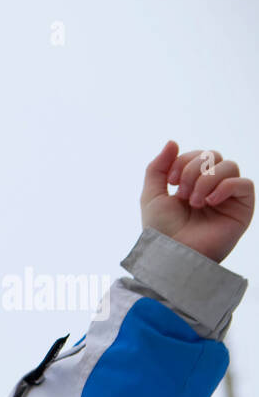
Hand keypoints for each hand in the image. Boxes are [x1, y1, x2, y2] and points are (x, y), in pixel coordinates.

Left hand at [140, 140, 253, 263]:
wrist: (172, 255)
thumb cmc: (161, 230)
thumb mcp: (151, 195)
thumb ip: (158, 168)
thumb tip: (172, 142)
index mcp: (193, 183)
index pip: (198, 155)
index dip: (184, 161)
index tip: (171, 181)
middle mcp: (212, 188)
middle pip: (214, 155)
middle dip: (194, 170)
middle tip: (183, 194)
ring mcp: (228, 198)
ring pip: (230, 166)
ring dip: (207, 179)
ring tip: (195, 202)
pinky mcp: (242, 209)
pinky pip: (244, 183)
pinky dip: (225, 187)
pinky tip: (209, 202)